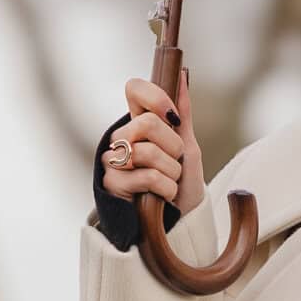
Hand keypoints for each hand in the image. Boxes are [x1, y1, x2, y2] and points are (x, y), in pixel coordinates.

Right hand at [100, 68, 205, 217]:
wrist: (179, 225)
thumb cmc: (182, 186)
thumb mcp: (188, 148)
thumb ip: (183, 115)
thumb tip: (183, 75)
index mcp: (138, 123)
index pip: (134, 88)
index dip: (155, 97)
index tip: (174, 117)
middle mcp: (121, 138)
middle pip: (147, 123)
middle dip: (173, 147)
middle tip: (176, 164)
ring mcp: (113, 161)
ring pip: (148, 152)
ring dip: (171, 172)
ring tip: (169, 184)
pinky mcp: (112, 184)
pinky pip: (148, 176)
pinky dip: (166, 189)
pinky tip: (163, 198)